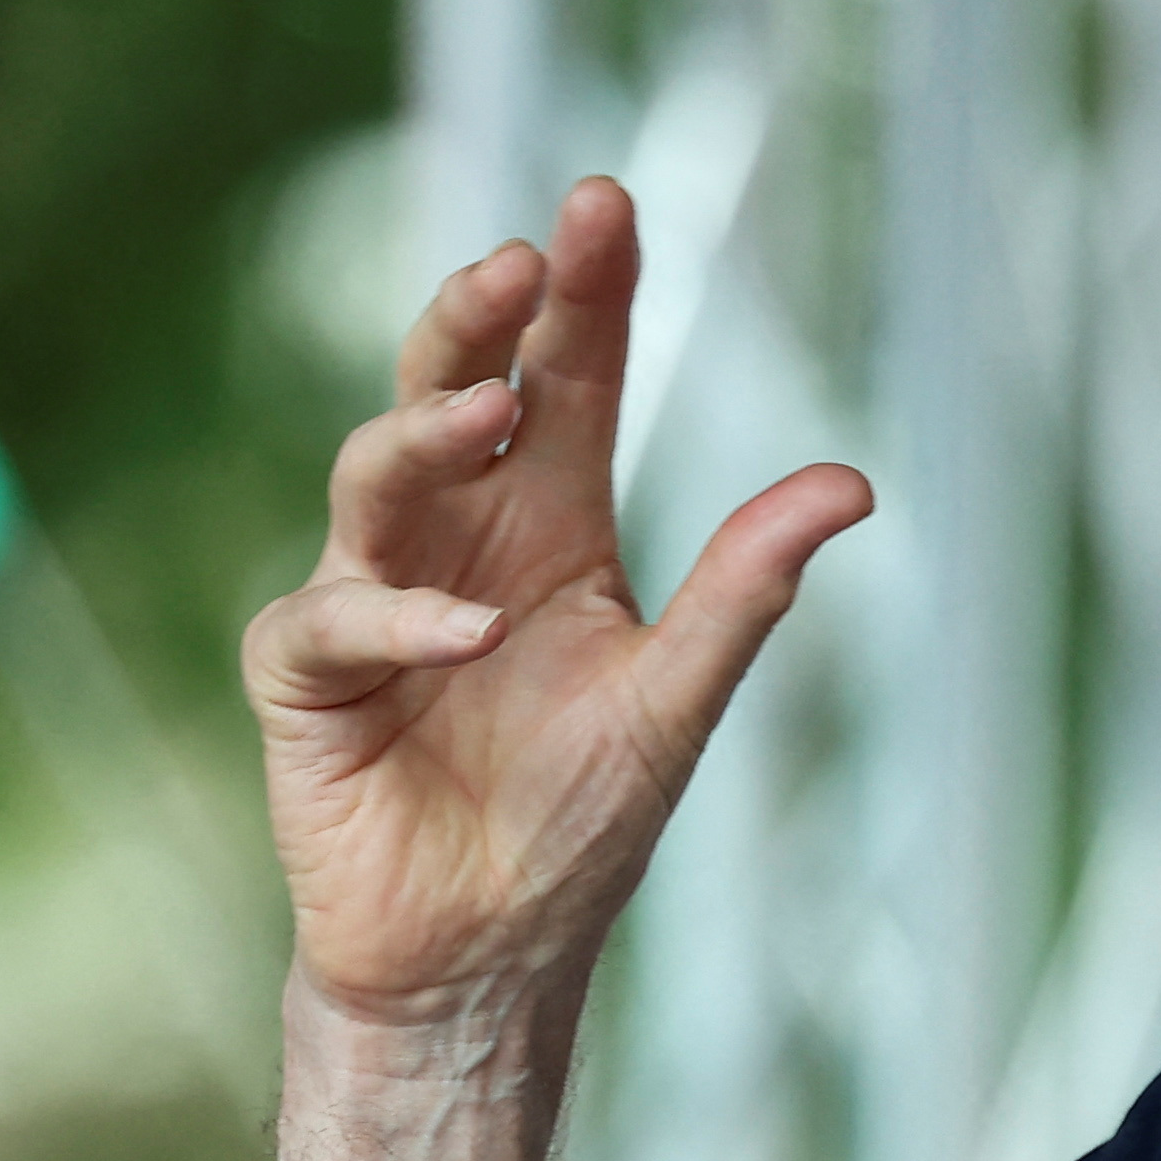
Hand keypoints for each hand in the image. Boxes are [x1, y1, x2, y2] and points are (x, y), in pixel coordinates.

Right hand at [241, 178, 868, 1041]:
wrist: (481, 960)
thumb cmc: (575, 828)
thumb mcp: (676, 698)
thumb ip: (746, 589)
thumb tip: (853, 479)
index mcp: (549, 525)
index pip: (569, 382)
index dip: (584, 295)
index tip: (605, 200)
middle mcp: (456, 538)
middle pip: (453, 387)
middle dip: (481, 315)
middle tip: (523, 258)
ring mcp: (373, 597)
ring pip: (375, 471)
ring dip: (429, 432)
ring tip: (495, 411)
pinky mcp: (308, 678)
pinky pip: (333, 617)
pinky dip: (400, 618)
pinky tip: (468, 634)